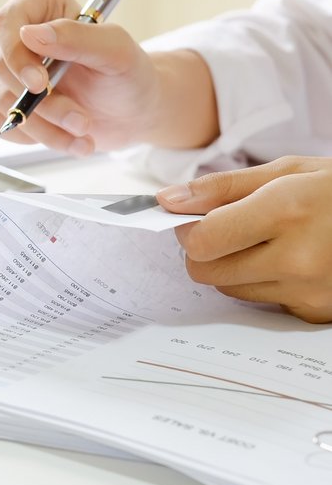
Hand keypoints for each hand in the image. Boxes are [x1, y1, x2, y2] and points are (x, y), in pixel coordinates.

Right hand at [0, 0, 216, 154]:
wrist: (132, 113)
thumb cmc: (128, 74)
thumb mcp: (116, 50)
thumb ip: (77, 37)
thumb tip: (29, 34)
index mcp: (41, 5)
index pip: (7, 22)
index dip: (16, 54)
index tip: (41, 84)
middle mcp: (17, 37)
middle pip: (4, 69)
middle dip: (45, 104)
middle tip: (81, 120)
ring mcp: (7, 72)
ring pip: (5, 103)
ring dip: (47, 127)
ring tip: (84, 133)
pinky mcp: (5, 104)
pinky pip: (3, 125)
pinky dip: (37, 138)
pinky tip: (66, 138)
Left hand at [157, 156, 331, 323]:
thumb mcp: (284, 171)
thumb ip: (220, 188)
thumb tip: (168, 200)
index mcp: (286, 212)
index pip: (203, 241)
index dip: (187, 229)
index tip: (193, 218)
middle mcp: (298, 258)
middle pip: (207, 271)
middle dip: (204, 249)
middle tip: (225, 228)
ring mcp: (309, 291)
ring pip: (229, 288)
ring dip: (232, 265)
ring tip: (265, 240)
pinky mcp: (315, 312)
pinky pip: (261, 301)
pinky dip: (262, 282)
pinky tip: (288, 260)